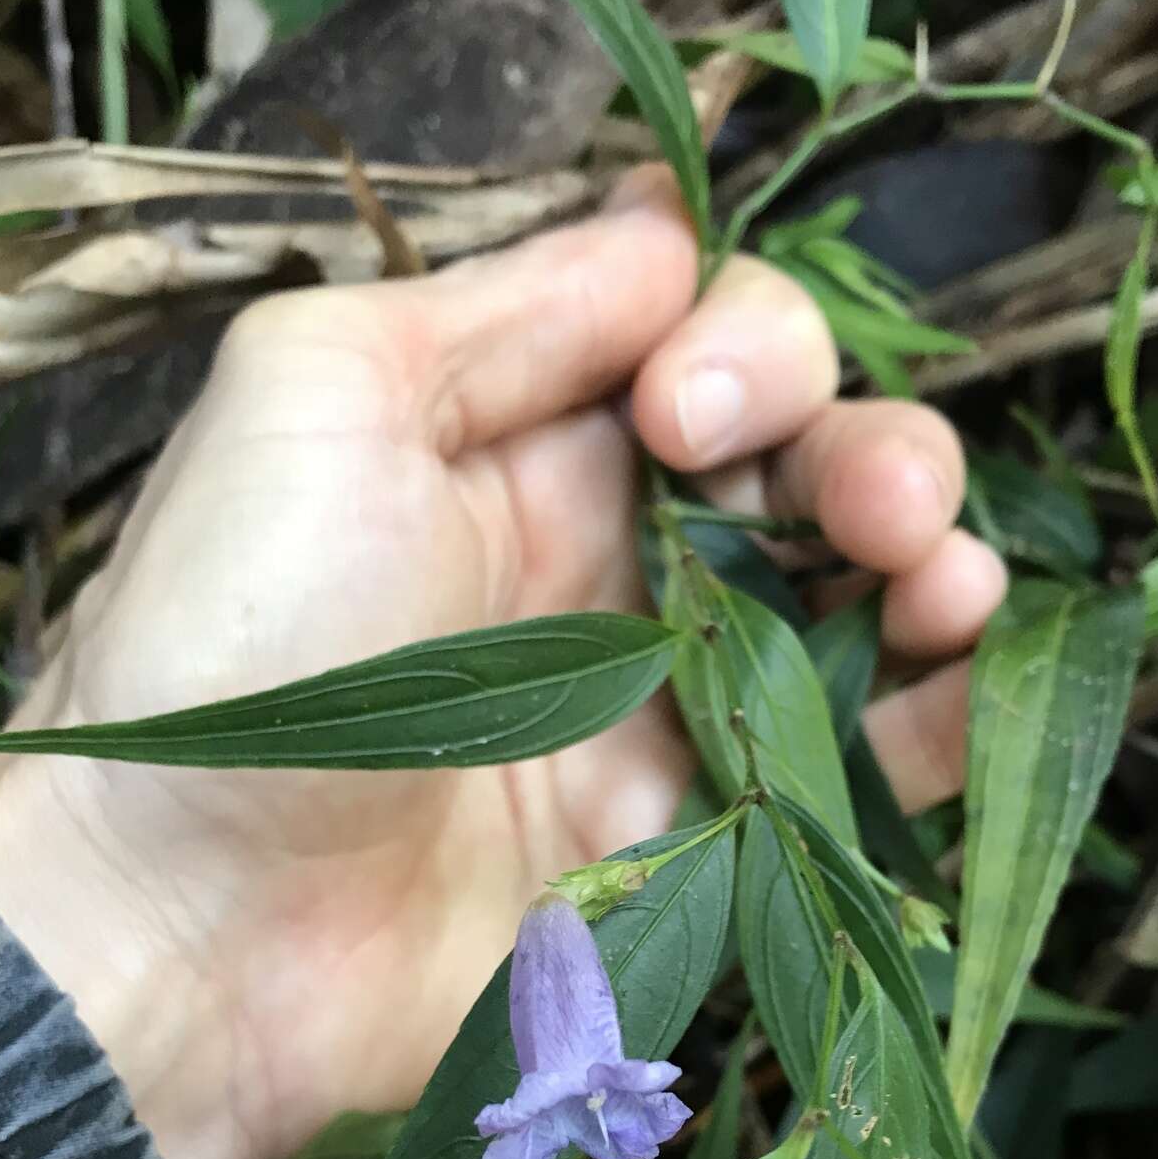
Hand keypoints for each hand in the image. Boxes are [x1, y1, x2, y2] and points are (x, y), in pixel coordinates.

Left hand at [0, 171, 1004, 1158]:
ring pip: (846, 603)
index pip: (699, 345)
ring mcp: (653, 707)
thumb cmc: (233, 639)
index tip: (686, 419)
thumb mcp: (323, 392)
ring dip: (925, 560)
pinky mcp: (689, 838)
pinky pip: (850, 764)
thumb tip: (668, 235)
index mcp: (515, 440)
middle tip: (868, 506)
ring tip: (935, 575)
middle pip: (800, 469)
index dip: (746, 351)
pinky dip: (938, 713)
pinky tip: (964, 669)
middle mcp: (600, 563)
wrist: (193, 922)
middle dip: (867, 453)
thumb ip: (503, 306)